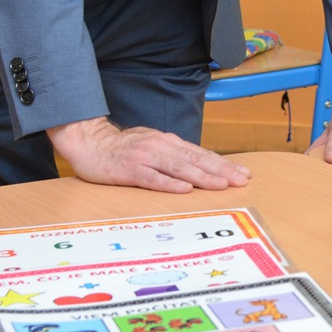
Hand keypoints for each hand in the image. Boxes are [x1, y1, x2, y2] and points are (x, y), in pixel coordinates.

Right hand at [48, 116, 251, 193]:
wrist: (88, 142)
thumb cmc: (122, 148)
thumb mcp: (153, 146)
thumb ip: (173, 155)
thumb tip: (199, 166)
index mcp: (168, 143)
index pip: (201, 154)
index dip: (223, 164)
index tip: (243, 173)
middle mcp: (161, 147)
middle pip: (196, 160)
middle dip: (221, 171)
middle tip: (241, 180)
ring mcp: (145, 157)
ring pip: (179, 168)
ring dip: (202, 176)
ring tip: (221, 185)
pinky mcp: (129, 169)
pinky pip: (152, 178)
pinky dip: (169, 183)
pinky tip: (184, 189)